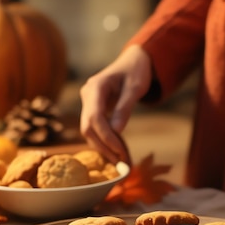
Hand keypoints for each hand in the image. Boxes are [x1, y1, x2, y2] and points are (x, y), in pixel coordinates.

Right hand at [79, 44, 152, 163]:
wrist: (134, 61)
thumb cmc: (136, 71)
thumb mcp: (135, 88)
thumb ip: (124, 108)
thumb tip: (116, 131)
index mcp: (95, 87)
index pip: (94, 118)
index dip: (106, 137)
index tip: (120, 151)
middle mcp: (87, 95)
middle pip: (88, 127)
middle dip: (103, 146)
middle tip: (121, 163)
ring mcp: (88, 103)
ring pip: (89, 131)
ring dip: (104, 147)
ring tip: (122, 160)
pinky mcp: (93, 109)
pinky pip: (96, 128)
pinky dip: (106, 141)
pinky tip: (118, 151)